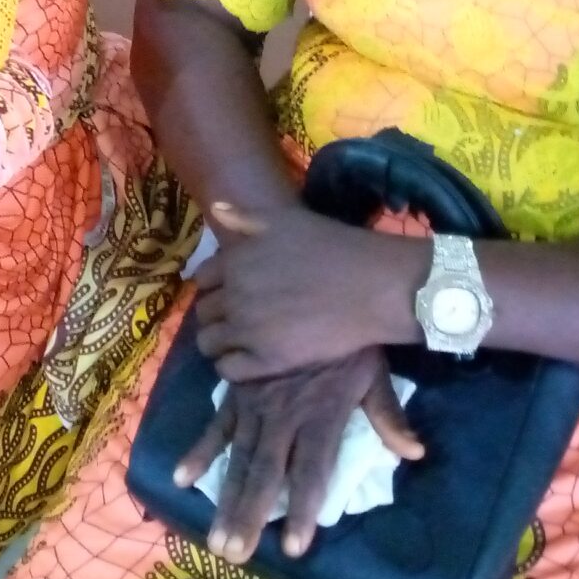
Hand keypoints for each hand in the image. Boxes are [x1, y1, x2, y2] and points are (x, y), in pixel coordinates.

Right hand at [171, 350, 422, 562]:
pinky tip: (181, 478)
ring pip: (238, 459)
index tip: (294, 548)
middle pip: (266, 475)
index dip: (303, 510)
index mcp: (320, 418)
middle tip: (233, 553)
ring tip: (214, 537)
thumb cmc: (349, 336)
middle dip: (249, 516)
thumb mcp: (374, 373)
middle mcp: (283, 418)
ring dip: (224, 498)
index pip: (311, 473)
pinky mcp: (236, 390)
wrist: (309, 286)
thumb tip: (414, 453)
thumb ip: (388, 416)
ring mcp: (255, 405)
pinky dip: (199, 452)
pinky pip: (215, 425)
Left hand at [192, 201, 423, 382]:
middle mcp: (235, 295)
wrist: (375, 287)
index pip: (203, 279)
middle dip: (217, 314)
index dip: (216, 286)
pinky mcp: (268, 361)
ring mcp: (249, 330)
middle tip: (239, 318)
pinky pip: (228, 370)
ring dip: (219, 341)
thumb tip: (213, 207)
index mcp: (235, 261)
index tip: (232, 292)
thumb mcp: (286, 219)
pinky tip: (249, 361)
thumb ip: (245, 217)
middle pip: (204, 311)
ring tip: (240, 342)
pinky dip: (231, 367)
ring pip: (208, 342)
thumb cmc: (334, 247)